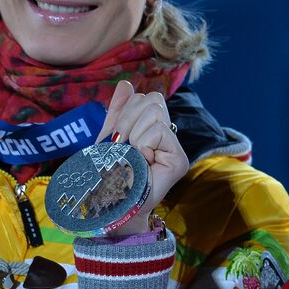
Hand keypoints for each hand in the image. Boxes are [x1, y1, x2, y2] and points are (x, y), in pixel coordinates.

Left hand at [97, 80, 187, 235]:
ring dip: (134, 132)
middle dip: (127, 119)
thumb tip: (126, 83)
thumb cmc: (109, 176)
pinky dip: (142, 143)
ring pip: (155, 111)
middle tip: (121, 145)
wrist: (111, 205)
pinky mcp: (179, 160)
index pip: (147, 98)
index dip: (126, 111)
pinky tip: (141, 160)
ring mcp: (175, 148)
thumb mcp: (109, 137)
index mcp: (152, 128)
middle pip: (152, 99)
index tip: (116, 137)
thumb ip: (118, 111)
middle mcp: (168, 136)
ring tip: (131, 154)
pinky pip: (159, 130)